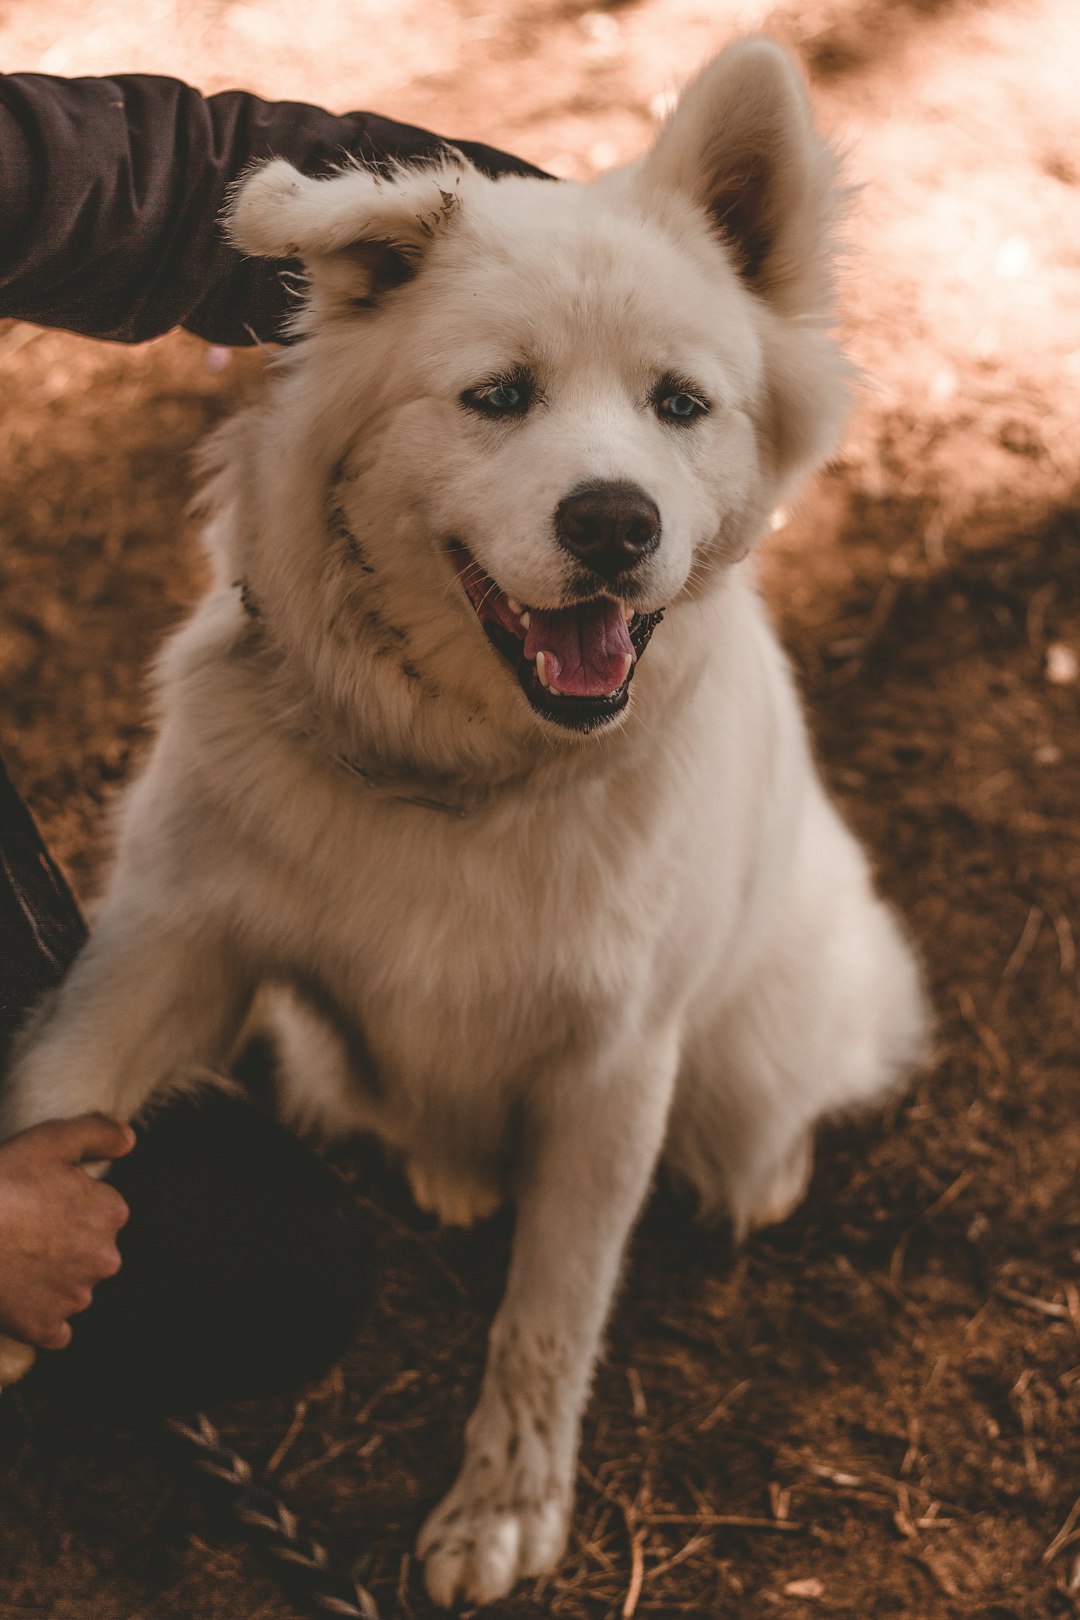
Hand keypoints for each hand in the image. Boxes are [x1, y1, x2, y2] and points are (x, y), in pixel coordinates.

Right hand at [0, 1114, 133, 1349]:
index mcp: (111, 1213)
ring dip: (54, 1279)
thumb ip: (98, 1133)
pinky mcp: (45, 1327)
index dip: (71, 1202)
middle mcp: (105, 1258)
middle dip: (67, 1243)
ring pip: (74, 1288)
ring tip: (17, 1261)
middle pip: (91, 1250)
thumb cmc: (4, 1182)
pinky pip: (55, 1330)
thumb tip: (130, 1140)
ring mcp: (75, 1297)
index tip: (42, 1199)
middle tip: (27, 1231)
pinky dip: (42, 1319)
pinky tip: (23, 1302)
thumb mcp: (51, 1139)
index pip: (102, 1209)